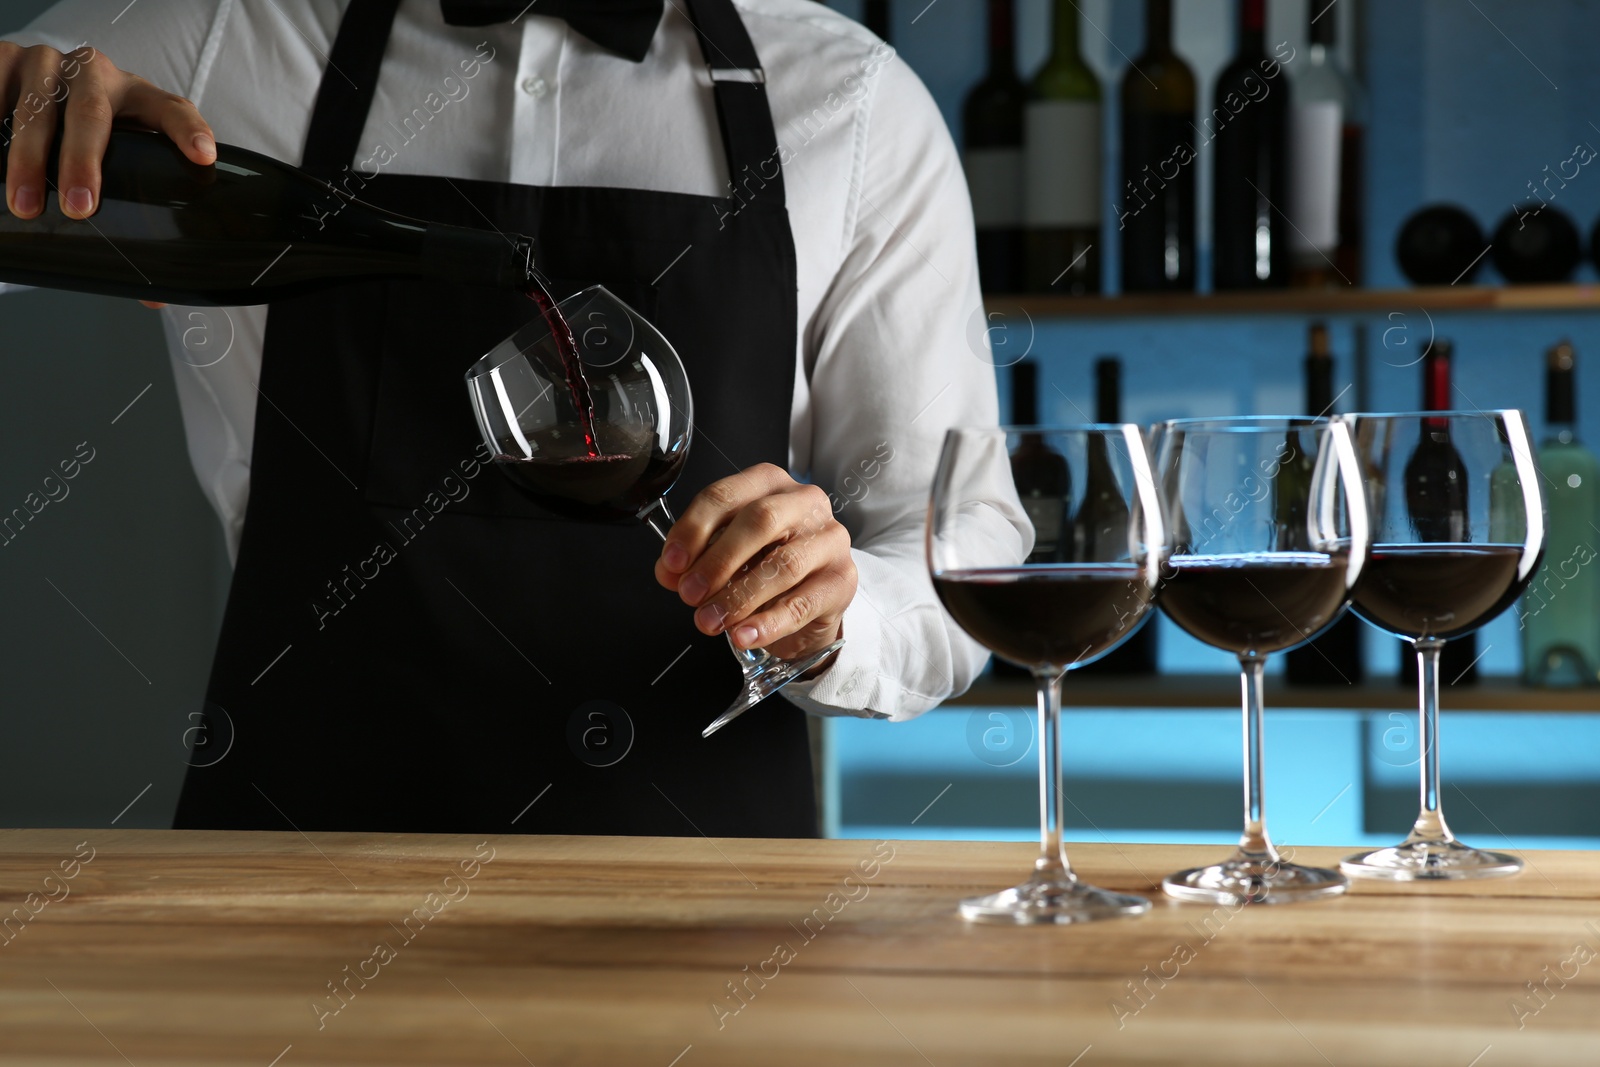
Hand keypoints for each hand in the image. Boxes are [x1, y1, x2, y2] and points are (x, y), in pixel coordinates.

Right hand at [1, 42, 215, 223]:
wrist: (40, 85)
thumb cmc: (95, 126)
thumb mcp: (124, 142)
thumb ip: (144, 181)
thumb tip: (160, 275)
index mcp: (135, 93)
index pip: (171, 109)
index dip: (188, 130)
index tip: (203, 156)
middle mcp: (91, 71)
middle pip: (91, 114)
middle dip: (84, 161)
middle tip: (80, 207)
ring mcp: (45, 63)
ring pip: (36, 110)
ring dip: (29, 158)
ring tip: (26, 203)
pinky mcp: (4, 60)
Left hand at [655, 463, 856, 662]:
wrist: (810, 601)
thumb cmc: (765, 564)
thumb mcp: (725, 555)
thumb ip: (695, 559)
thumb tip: (669, 573)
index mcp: (769, 484)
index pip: (726, 496)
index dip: (694, 529)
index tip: (672, 563)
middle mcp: (804, 503)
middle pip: (760, 521)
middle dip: (718, 560)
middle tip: (689, 593)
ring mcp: (829, 540)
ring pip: (783, 564)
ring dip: (738, 597)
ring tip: (709, 620)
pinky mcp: (842, 580)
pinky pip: (802, 603)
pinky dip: (767, 623)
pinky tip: (743, 635)